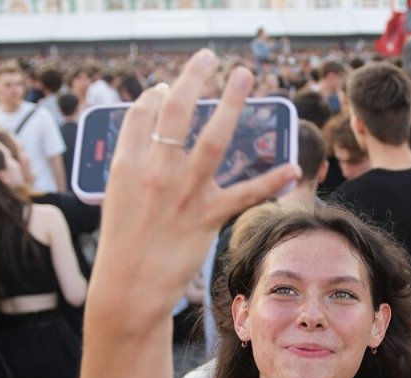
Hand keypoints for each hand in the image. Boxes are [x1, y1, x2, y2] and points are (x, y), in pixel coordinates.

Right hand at [92, 52, 299, 304]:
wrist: (128, 288)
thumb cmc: (124, 245)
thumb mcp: (117, 199)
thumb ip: (133, 167)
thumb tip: (155, 141)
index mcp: (128, 165)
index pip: (143, 114)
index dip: (157, 95)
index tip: (167, 86)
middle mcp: (155, 172)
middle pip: (176, 111)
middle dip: (194, 77)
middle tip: (210, 57)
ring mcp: (183, 193)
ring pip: (213, 139)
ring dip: (231, 104)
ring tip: (244, 77)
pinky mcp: (206, 217)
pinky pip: (244, 194)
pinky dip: (271, 181)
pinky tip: (292, 167)